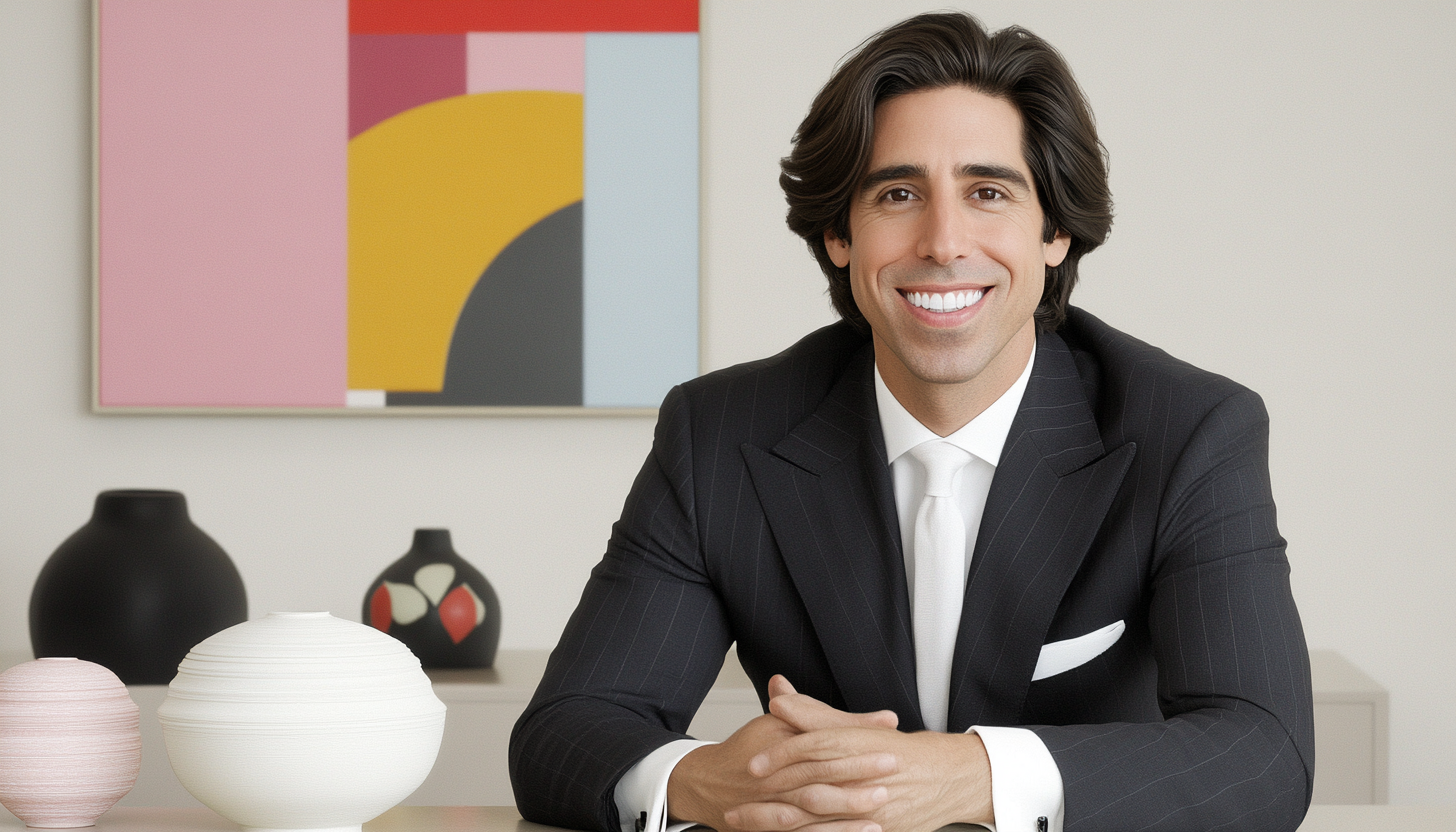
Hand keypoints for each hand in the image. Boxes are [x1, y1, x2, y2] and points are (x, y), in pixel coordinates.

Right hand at [667, 677, 900, 831]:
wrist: (706, 783)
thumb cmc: (748, 749)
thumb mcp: (782, 724)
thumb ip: (834, 721)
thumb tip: (886, 716)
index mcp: (781, 751)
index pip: (821, 750)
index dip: (855, 752)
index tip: (889, 750)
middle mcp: (776, 782)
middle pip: (817, 785)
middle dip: (854, 785)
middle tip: (887, 783)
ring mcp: (772, 809)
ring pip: (808, 817)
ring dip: (842, 820)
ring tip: (876, 819)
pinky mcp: (771, 829)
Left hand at [725, 678, 993, 831]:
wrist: (949, 778)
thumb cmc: (900, 753)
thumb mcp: (856, 729)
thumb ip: (816, 716)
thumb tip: (779, 698)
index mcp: (859, 746)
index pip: (813, 748)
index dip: (779, 755)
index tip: (752, 763)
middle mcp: (865, 776)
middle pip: (811, 788)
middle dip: (770, 798)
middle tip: (738, 803)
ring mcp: (871, 808)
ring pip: (818, 820)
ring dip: (779, 823)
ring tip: (746, 825)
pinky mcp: (876, 829)